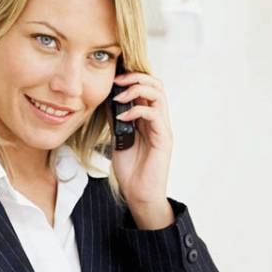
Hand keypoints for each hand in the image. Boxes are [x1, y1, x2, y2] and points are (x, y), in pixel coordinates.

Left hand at [110, 68, 174, 227]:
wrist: (139, 194)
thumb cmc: (131, 170)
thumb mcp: (117, 138)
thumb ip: (116, 119)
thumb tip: (107, 99)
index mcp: (148, 119)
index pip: (147, 87)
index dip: (132, 77)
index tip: (113, 79)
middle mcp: (158, 120)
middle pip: (156, 84)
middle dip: (135, 77)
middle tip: (117, 81)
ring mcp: (162, 128)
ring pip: (158, 94)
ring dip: (137, 89)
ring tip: (119, 96)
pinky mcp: (164, 138)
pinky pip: (153, 114)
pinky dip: (136, 110)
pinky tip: (122, 118)